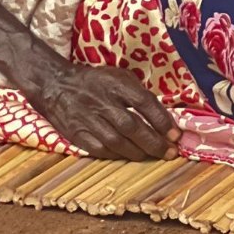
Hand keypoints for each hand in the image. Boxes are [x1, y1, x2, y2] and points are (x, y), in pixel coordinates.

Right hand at [31, 61, 178, 160]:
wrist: (56, 85)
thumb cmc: (95, 81)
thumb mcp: (120, 77)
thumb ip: (139, 93)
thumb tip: (162, 115)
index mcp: (116, 85)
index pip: (144, 103)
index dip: (162, 121)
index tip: (176, 135)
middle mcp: (102, 103)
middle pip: (132, 127)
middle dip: (154, 142)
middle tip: (171, 152)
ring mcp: (88, 120)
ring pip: (117, 142)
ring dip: (139, 152)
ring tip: (155, 155)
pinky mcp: (77, 135)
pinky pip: (101, 150)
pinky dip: (119, 155)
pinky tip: (131, 156)